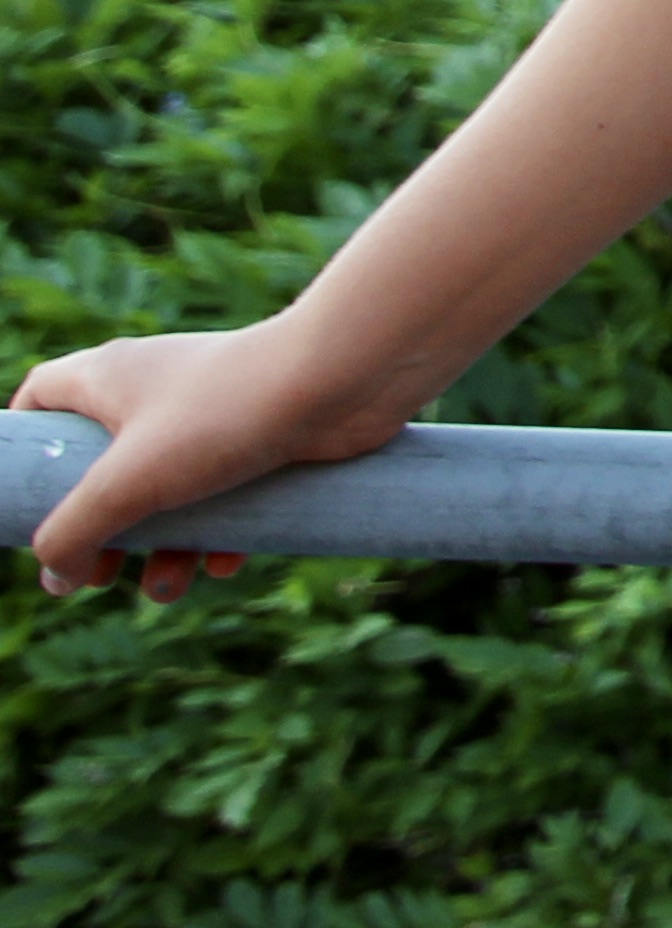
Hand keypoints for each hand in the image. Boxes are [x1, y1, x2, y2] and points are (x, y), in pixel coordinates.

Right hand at [16, 323, 410, 601]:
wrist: (343, 380)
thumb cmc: (223, 416)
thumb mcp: (125, 483)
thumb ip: (72, 533)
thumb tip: (55, 577)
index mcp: (111, 380)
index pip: (44, 395)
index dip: (29, 444)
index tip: (26, 501)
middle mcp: (160, 392)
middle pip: (104, 466)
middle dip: (101, 528)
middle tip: (102, 573)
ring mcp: (214, 416)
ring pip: (170, 492)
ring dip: (163, 548)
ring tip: (168, 588)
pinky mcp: (265, 439)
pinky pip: (228, 497)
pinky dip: (222, 535)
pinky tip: (226, 564)